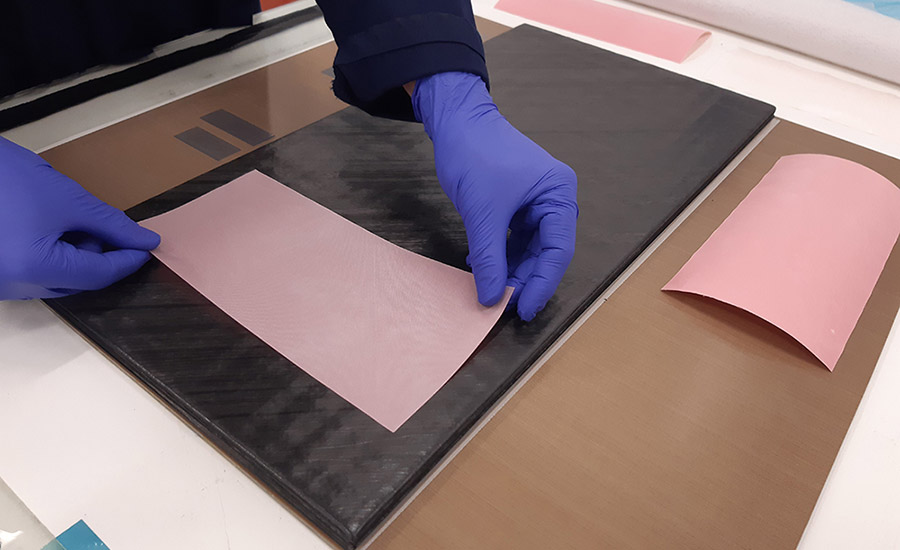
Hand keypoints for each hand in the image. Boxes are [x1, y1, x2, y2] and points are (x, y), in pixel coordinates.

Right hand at [0, 137, 159, 299]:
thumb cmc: (3, 177)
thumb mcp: (66, 199)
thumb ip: (109, 224)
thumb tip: (144, 240)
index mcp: (34, 270)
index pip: (98, 275)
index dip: (127, 260)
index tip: (147, 246)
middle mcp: (12, 285)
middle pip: (76, 280)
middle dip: (99, 255)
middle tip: (110, 228)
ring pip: (54, 277)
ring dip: (75, 254)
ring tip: (77, 221)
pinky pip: (31, 271)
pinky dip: (51, 254)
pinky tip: (54, 226)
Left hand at [412, 72, 577, 320]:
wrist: (454, 122)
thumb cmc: (475, 152)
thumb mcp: (482, 211)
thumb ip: (489, 257)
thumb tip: (492, 297)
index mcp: (557, 193)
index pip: (558, 250)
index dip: (541, 283)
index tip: (523, 309)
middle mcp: (552, 199)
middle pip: (545, 253)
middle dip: (524, 280)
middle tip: (504, 305)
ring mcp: (534, 202)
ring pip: (528, 249)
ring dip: (509, 270)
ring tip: (490, 289)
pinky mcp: (515, 205)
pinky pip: (513, 239)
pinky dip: (499, 255)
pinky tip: (481, 266)